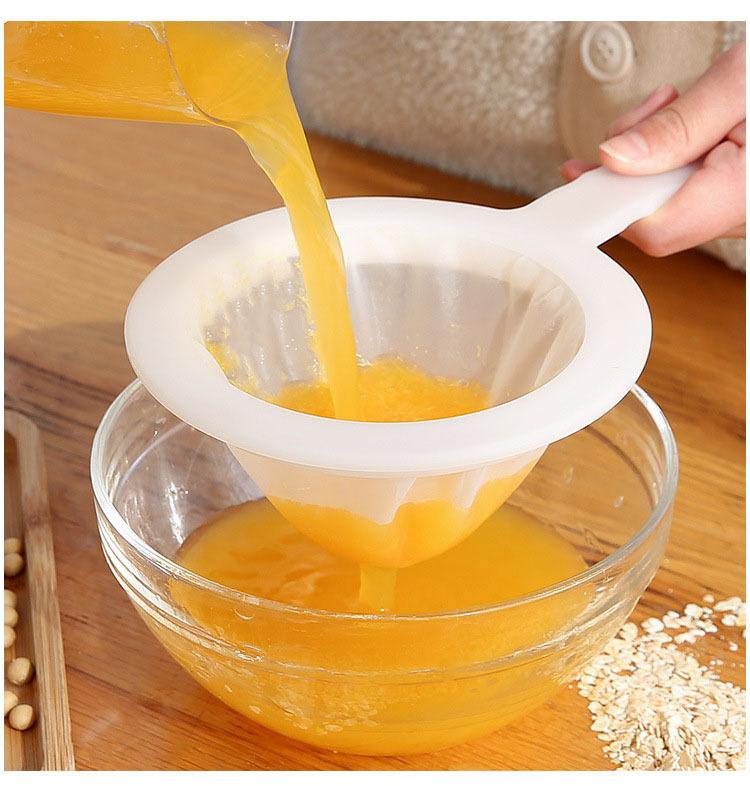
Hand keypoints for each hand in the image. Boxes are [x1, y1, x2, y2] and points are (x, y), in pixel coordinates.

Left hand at [561, 42, 745, 256]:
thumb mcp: (738, 85)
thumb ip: (675, 128)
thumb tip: (614, 159)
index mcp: (743, 196)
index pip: (656, 228)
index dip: (612, 204)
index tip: (582, 175)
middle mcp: (743, 216)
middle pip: (655, 216)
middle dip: (634, 166)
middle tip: (651, 110)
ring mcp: (739, 213)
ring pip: (667, 203)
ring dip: (653, 156)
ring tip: (677, 103)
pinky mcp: (735, 201)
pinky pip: (687, 193)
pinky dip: (673, 159)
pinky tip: (689, 124)